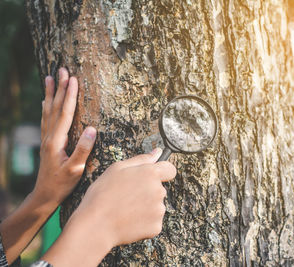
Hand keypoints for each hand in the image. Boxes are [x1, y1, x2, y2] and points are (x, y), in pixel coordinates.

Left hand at [0, 68, 95, 263]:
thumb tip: (92, 128)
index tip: (74, 79)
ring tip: (50, 77)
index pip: (65, 113)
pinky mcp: (47, 142)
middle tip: (63, 70)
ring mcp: (46, 139)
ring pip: (48, 110)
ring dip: (50, 93)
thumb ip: (83, 149)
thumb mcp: (75, 170)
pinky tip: (45, 101)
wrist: (44, 195)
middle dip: (60, 88)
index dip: (70, 96)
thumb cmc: (62, 185)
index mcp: (57, 141)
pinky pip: (45, 119)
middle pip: (55, 107)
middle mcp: (49, 136)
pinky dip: (46, 106)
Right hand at [74, 148, 175, 244]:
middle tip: (126, 196)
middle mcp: (159, 191)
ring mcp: (159, 210)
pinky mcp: (156, 227)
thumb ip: (141, 159)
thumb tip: (158, 152)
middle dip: (147, 191)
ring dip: (145, 207)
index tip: (152, 177)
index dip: (162, 172)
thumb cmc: (102, 194)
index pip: (170, 169)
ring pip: (156, 206)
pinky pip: (153, 221)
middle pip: (159, 189)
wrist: (95, 225)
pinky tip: (128, 221)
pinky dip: (144, 222)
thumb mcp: (117, 169)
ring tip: (125, 210)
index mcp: (151, 174)